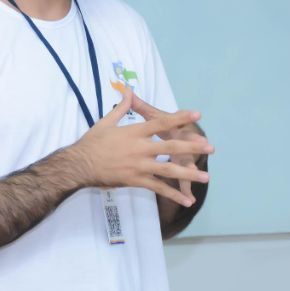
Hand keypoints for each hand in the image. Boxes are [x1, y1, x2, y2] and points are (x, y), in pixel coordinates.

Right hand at [67, 88, 212, 206]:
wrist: (79, 165)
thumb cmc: (92, 143)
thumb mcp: (106, 122)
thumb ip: (122, 107)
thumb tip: (128, 90)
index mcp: (134, 132)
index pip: (161, 122)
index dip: (180, 118)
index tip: (196, 114)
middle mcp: (140, 148)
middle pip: (170, 146)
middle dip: (192, 147)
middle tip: (210, 148)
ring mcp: (139, 166)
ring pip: (168, 170)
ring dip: (188, 173)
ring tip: (205, 176)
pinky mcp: (136, 181)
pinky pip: (158, 188)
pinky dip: (173, 194)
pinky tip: (187, 200)